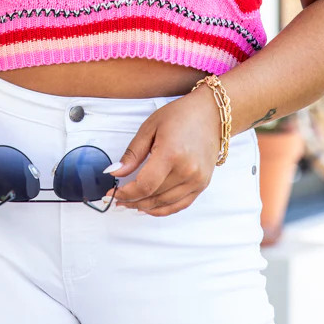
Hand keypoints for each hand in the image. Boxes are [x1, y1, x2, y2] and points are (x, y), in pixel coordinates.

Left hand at [103, 87, 222, 215]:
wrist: (211, 114)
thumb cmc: (181, 115)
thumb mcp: (150, 128)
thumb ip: (132, 154)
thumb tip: (115, 172)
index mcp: (171, 154)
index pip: (144, 185)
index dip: (125, 193)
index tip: (112, 193)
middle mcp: (187, 170)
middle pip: (153, 197)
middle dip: (130, 201)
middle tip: (115, 200)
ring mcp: (197, 180)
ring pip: (165, 204)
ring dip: (144, 207)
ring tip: (129, 204)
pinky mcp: (202, 184)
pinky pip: (180, 205)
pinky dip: (163, 209)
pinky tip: (149, 207)